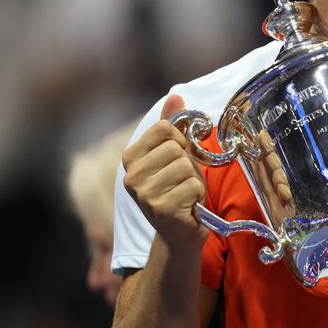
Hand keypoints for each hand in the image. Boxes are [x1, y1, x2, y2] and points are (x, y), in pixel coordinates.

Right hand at [122, 95, 207, 250]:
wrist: (180, 231)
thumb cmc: (178, 189)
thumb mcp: (176, 154)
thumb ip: (174, 125)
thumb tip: (176, 95)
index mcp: (130, 157)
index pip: (164, 127)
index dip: (180, 140)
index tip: (178, 157)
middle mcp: (131, 175)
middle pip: (176, 147)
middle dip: (189, 164)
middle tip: (182, 181)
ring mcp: (144, 194)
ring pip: (186, 166)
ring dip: (194, 181)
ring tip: (185, 193)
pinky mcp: (162, 209)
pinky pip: (193, 186)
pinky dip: (197, 195)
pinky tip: (188, 206)